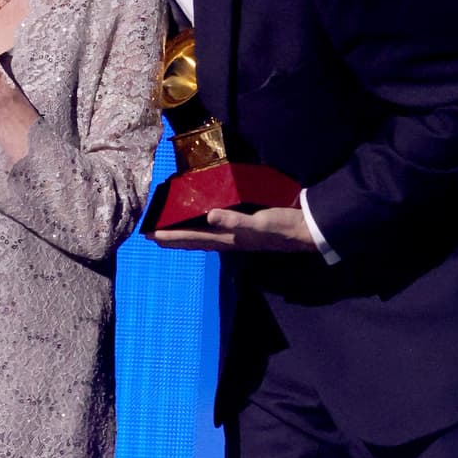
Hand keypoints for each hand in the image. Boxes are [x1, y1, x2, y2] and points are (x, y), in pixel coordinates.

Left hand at [147, 207, 318, 252]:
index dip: (172, 237)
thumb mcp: (260, 221)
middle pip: (194, 241)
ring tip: (170, 235)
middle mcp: (229, 239)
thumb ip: (236, 220)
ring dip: (185, 237)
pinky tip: (204, 225)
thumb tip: (210, 216)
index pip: (194, 238)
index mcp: (229, 238)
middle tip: (152, 237)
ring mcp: (237, 237)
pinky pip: (216, 231)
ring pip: (203, 238)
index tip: (151, 236)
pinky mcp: (245, 230)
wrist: (306, 231)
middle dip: (173, 240)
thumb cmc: (282, 226)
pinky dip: (204, 229)